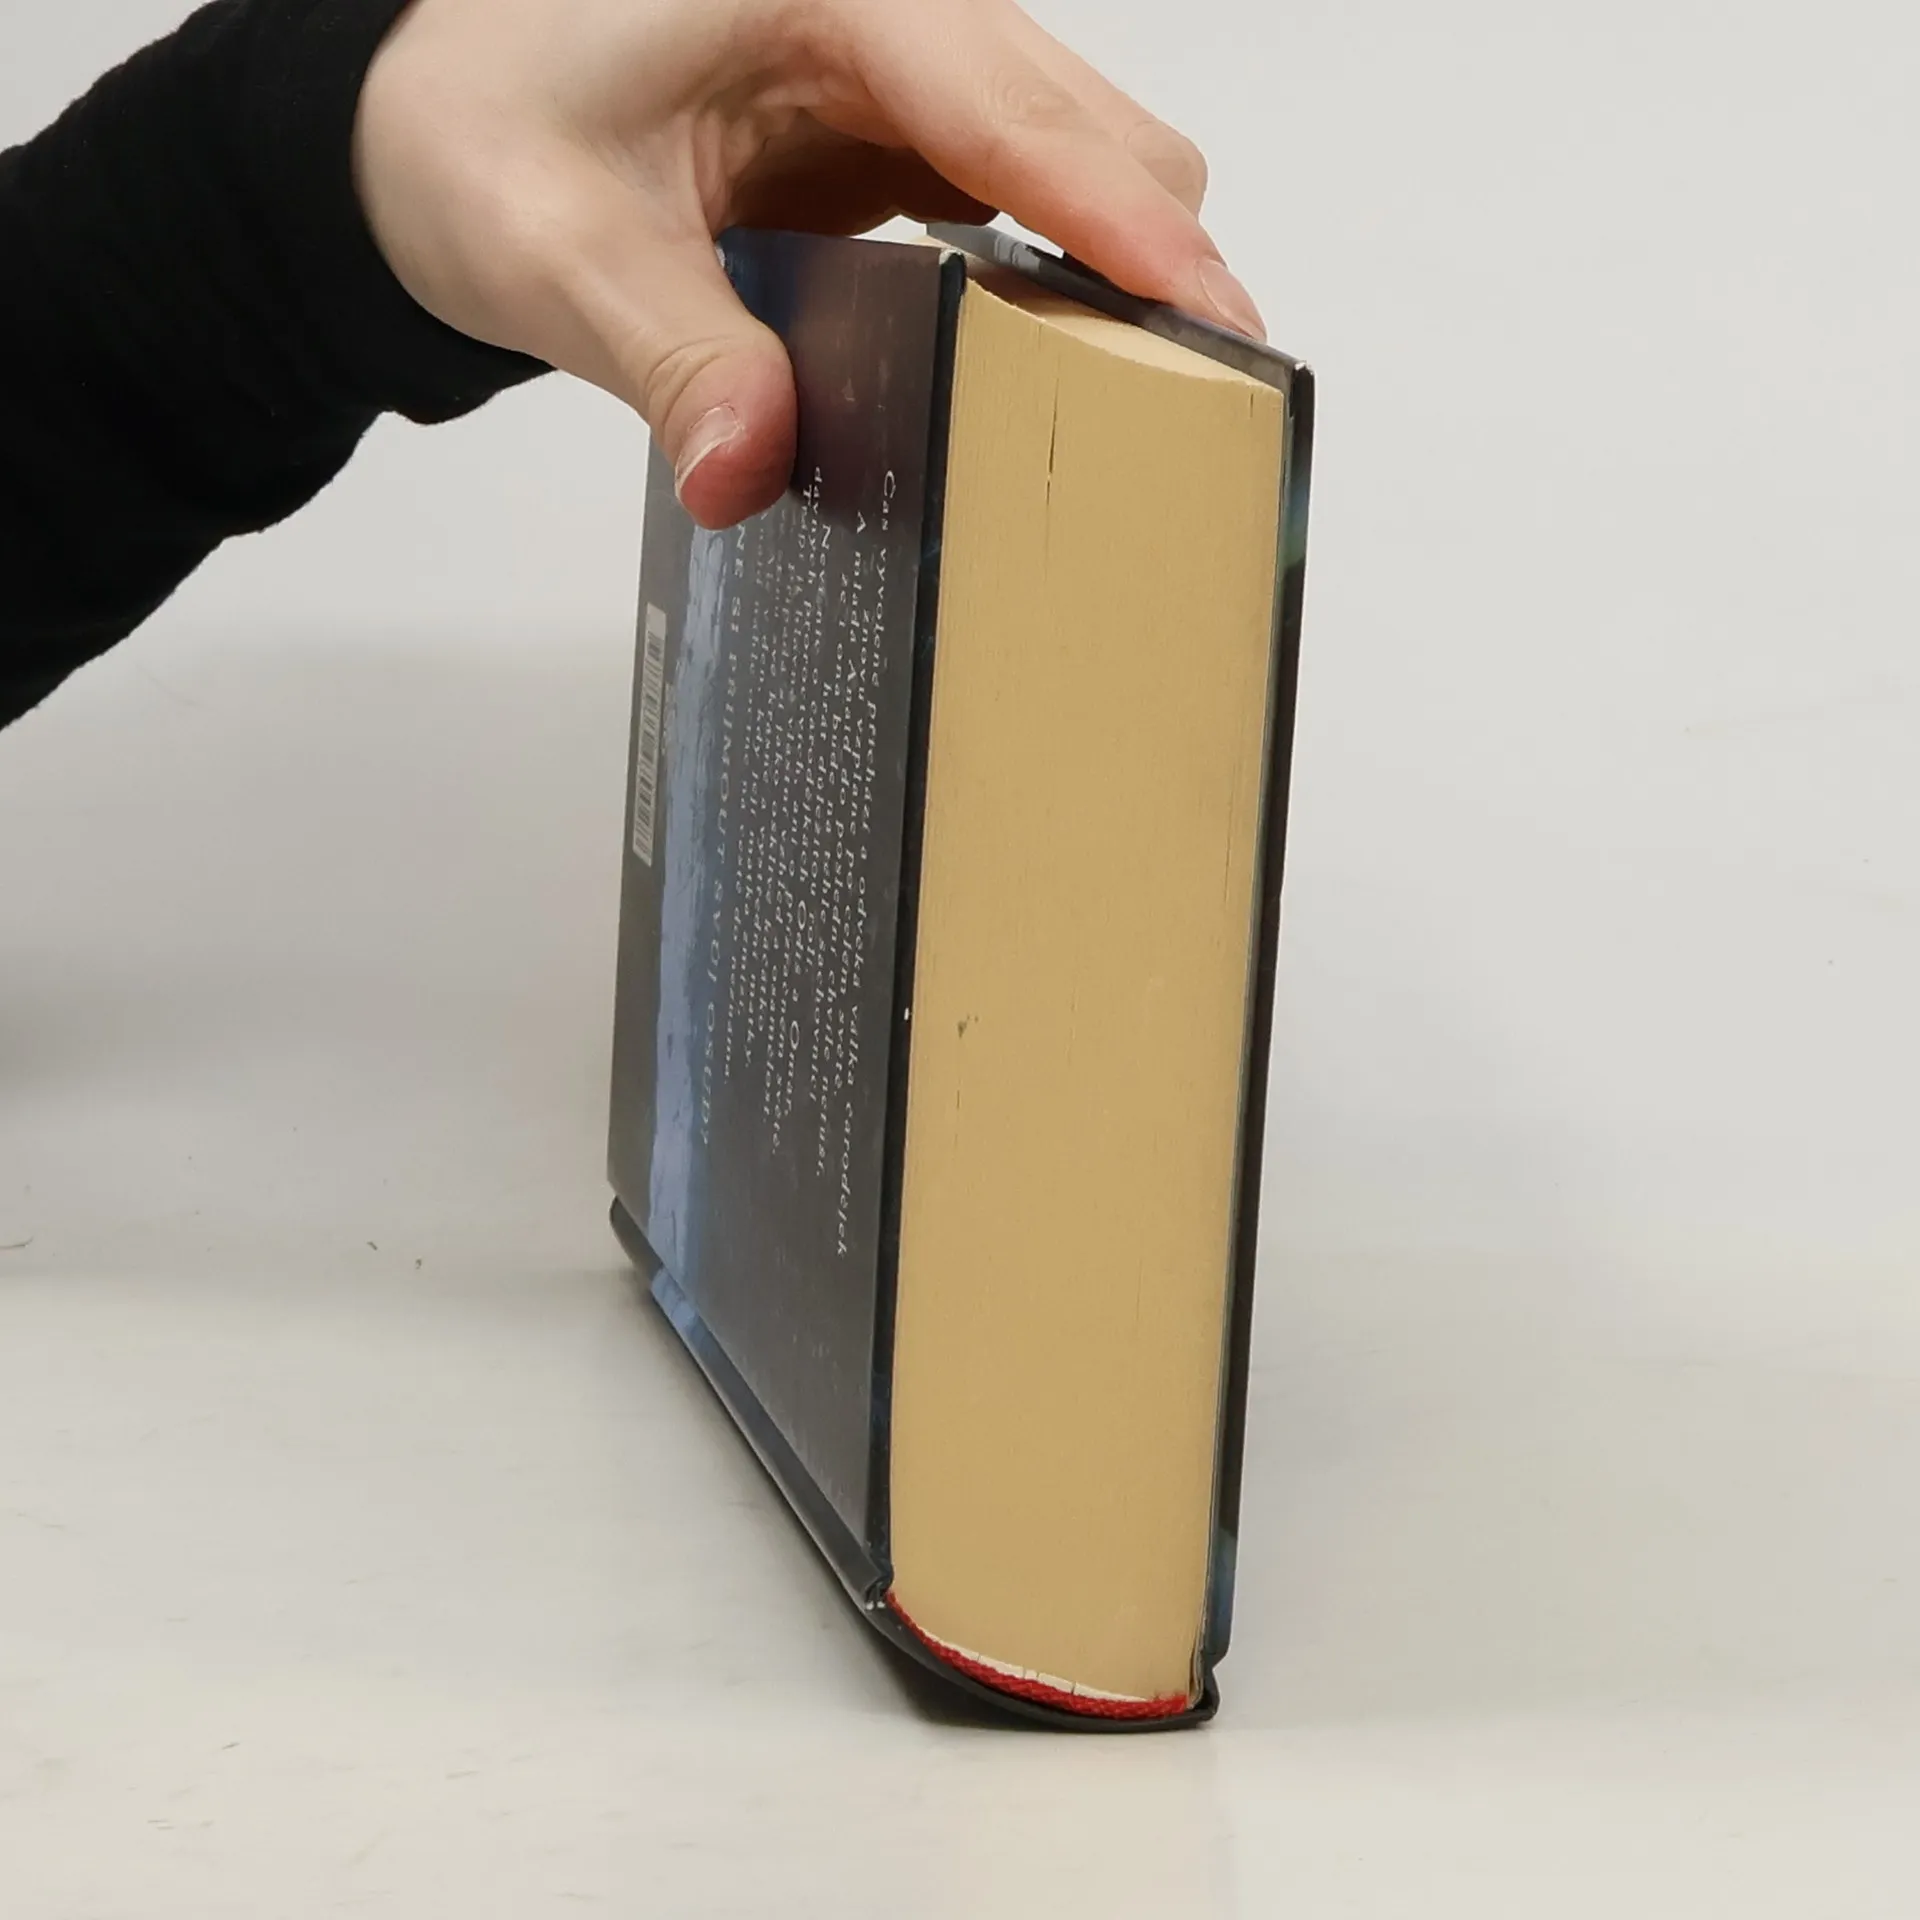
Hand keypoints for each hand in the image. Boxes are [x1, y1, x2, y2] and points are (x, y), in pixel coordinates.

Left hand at [354, 0, 1265, 528]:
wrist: (436, 124)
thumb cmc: (475, 133)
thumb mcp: (552, 249)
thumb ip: (669, 354)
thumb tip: (752, 469)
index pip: (1015, 109)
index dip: (1124, 225)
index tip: (1214, 324)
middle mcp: (893, 16)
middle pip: (1101, 132)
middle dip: (1154, 266)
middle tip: (1176, 418)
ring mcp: (910, 80)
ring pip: (1087, 167)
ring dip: (1115, 285)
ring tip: (1123, 415)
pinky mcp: (903, 143)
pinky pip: (1028, 208)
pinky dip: (1058, 291)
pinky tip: (1038, 376)